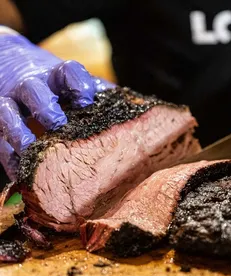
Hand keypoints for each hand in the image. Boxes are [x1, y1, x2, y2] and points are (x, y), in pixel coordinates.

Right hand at [0, 28, 114, 180]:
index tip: (87, 100)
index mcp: (57, 75)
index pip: (68, 71)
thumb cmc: (55, 81)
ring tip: (31, 151)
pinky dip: (11, 160)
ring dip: (18, 133)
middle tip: (58, 124)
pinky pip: (1, 143)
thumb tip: (134, 113)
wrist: (10, 61)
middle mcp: (32, 85)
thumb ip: (99, 93)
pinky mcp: (0, 123)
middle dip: (45, 107)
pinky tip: (23, 176)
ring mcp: (11, 102)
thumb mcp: (74, 81)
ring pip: (7, 113)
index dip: (78, 84)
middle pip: (34, 90)